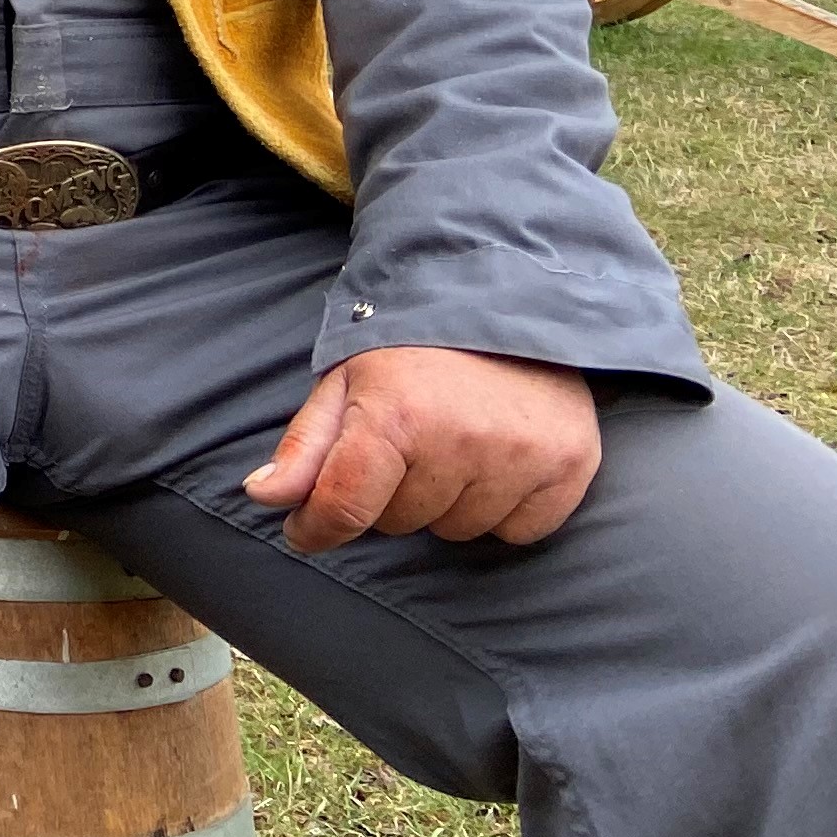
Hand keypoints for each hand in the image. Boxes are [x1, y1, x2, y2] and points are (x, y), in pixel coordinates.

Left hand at [243, 344, 600, 553]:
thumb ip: (306, 445)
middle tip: (407, 443)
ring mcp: (523, 456)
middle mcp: (463, 439)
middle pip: (399, 522)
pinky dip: (502, 509)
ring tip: (454, 443)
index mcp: (397, 414)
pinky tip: (497, 461)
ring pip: (457, 531)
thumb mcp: (345, 381)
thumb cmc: (413, 348)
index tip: (306, 529)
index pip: (346, 507)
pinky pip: (518, 532)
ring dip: (445, 501)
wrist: (510, 305)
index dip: (317, 527)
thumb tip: (265, 497)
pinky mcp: (571, 467)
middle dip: (390, 493)